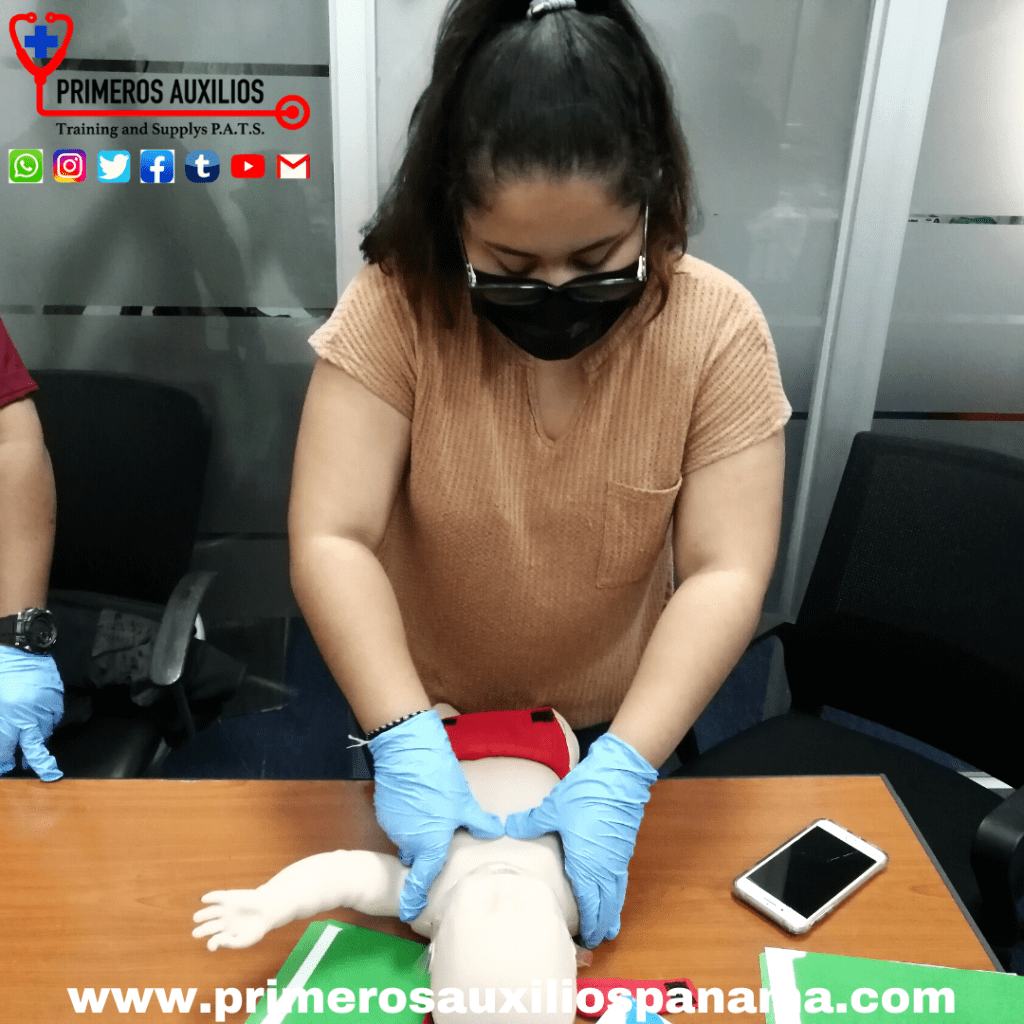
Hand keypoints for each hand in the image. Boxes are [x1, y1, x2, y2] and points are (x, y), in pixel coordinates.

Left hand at [0, 646, 62, 780]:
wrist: (22, 647)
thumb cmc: (1, 673)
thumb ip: (0, 724)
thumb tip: (4, 746)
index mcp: (8, 714)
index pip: (5, 748)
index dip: (3, 761)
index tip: (4, 767)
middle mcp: (28, 714)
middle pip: (32, 746)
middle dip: (36, 762)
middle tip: (44, 774)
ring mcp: (45, 707)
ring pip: (43, 732)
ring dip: (36, 738)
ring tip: (31, 742)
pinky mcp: (55, 699)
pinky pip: (52, 718)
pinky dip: (45, 722)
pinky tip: (37, 719)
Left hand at [192, 890, 275, 950]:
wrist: (268, 910)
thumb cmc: (256, 928)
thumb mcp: (243, 941)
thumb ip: (228, 943)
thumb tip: (213, 942)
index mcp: (227, 934)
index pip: (214, 940)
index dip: (211, 943)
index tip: (213, 945)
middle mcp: (223, 922)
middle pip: (208, 927)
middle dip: (201, 930)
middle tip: (196, 933)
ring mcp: (225, 909)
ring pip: (209, 912)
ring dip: (202, 915)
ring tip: (196, 918)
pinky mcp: (228, 897)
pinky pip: (216, 897)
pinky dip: (210, 897)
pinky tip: (204, 899)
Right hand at [369, 710, 502, 920]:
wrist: (408, 751)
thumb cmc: (440, 780)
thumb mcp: (464, 802)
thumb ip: (478, 823)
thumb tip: (496, 832)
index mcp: (428, 845)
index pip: (420, 880)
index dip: (415, 898)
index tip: (411, 912)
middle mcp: (407, 841)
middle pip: (416, 856)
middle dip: (425, 853)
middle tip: (439, 840)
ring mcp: (393, 825)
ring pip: (407, 838)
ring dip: (418, 833)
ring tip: (432, 814)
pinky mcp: (384, 809)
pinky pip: (399, 822)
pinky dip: (408, 818)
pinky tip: (420, 801)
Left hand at [504, 731, 657, 947]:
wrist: (619, 775)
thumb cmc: (587, 793)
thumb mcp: (553, 808)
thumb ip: (531, 822)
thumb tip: (509, 827)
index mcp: (588, 865)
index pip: (591, 906)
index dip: (588, 926)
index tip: (583, 941)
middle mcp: (606, 867)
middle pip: (607, 906)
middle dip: (600, 926)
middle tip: (592, 942)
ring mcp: (618, 857)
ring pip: (616, 894)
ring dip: (610, 911)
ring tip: (606, 928)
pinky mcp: (624, 846)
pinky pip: (620, 879)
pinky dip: (615, 893)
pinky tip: (610, 892)